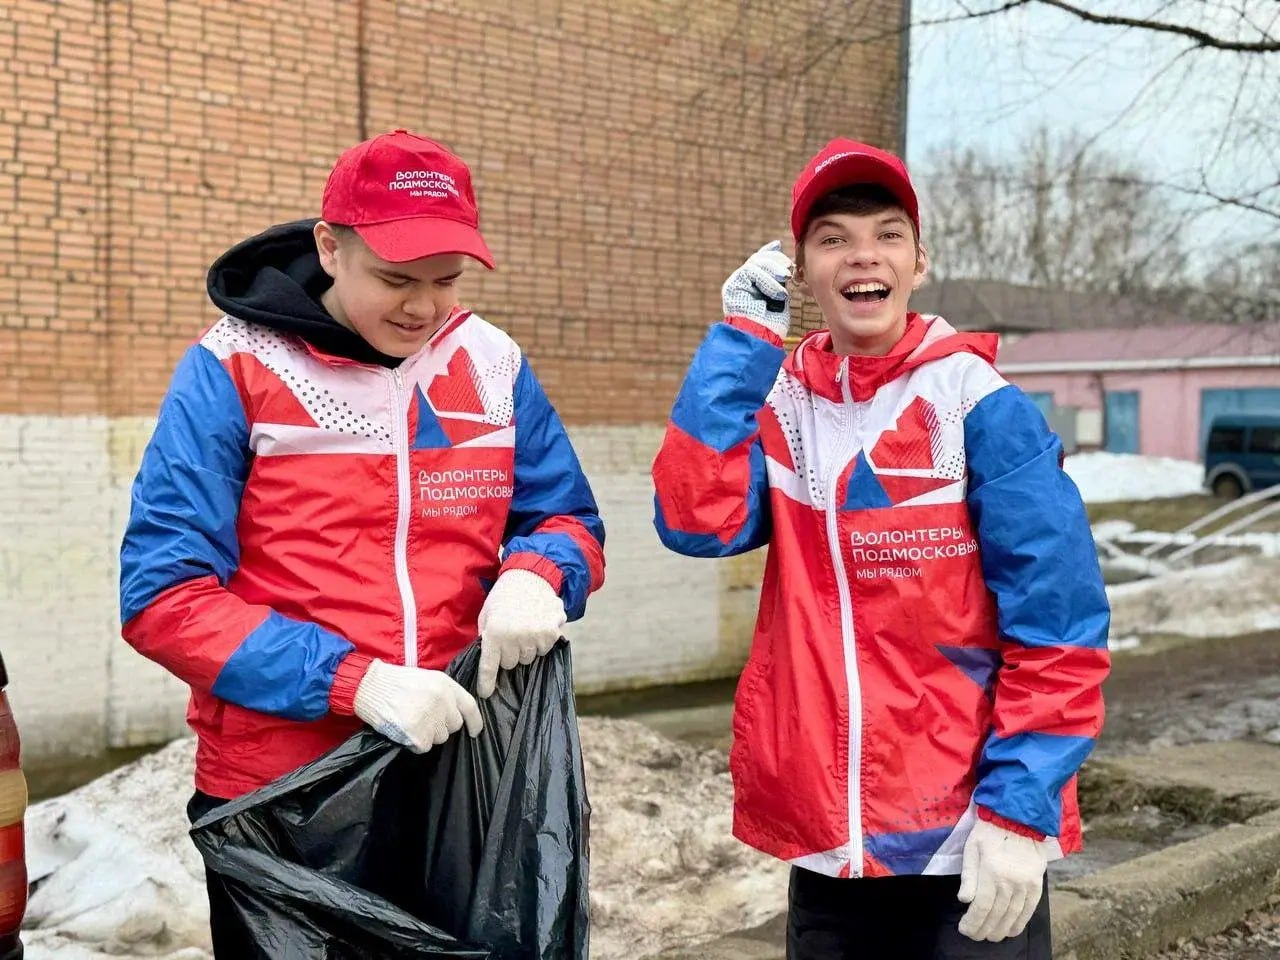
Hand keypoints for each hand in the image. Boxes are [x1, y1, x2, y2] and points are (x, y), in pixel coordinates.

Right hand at [352, 659, 482, 752]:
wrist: (369, 686)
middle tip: (424, 718)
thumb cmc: (396, 682)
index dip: (475, 721)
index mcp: (445, 684)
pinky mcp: (418, 733)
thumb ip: (444, 693)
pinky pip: (424, 746)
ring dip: (428, 734)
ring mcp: (430, 718)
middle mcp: (441, 700)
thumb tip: (456, 712)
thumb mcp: (426, 678)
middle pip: (454, 725)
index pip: (470, 706)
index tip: (475, 731)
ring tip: (411, 720)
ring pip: (440, 737)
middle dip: (442, 726)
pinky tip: (405, 729)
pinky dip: (415, 743)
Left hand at [477, 569, 566, 698]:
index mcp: (494, 633)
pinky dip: (543, 639)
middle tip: (512, 634)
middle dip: (511, 653)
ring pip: (531, 657)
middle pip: (512, 663)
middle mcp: (515, 637)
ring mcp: (535, 636)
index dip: (486, 682)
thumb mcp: (486, 615)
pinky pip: (546, 647)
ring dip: (528, 646)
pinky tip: (539, 622)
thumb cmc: (504, 596)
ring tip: (526, 626)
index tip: (485, 693)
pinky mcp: (552, 632)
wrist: (530, 575)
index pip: (489, 666)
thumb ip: (486, 638)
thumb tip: (487, 661)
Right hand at [721, 240, 793, 340]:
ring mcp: (736, 284)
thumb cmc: (772, 324)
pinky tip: (777, 292)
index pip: (760, 260)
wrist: (760, 340)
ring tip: (785, 279)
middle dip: (776, 259)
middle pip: (758, 258)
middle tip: (789, 270)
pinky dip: (767, 279)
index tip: (780, 247)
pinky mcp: (732, 287)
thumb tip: (783, 261)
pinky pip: (750, 271)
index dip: (771, 252)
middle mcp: (743, 282)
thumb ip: (779, 279)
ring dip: (773, 268)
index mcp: (754, 284)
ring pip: (754, 262)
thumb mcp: (780, 296)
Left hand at [957, 819, 1047, 941]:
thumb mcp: (972, 848)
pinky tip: (1011, 930)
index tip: (964, 929)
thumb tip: (964, 900)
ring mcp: (1026, 884)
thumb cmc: (989, 831)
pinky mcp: (1037, 883)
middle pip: (996, 914)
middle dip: (984, 929)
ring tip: (991, 937)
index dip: (972, 922)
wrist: (1018, 817)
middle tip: (975, 936)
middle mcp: (1010, 881)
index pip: (981, 906)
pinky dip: (1020, 922)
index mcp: (991, 872)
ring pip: (1013, 914)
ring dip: (1001, 929)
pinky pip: (1029, 908)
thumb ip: (968, 875)